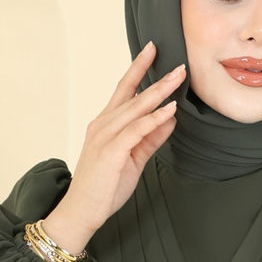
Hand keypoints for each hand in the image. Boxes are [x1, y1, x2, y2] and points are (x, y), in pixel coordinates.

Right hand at [43, 42, 184, 250]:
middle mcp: (103, 124)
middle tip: (177, 61)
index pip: (124, 90)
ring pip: (136, 107)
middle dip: (155, 75)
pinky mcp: (111, 151)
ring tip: (178, 78)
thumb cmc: (104, 187)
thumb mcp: (134, 159)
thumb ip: (150, 139)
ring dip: (159, 91)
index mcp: (106, 124)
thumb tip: (169, 119)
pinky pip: (136, 130)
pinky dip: (154, 118)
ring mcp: (105, 136)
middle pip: (132, 93)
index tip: (152, 50)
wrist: (82, 211)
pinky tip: (170, 110)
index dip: (138, 69)